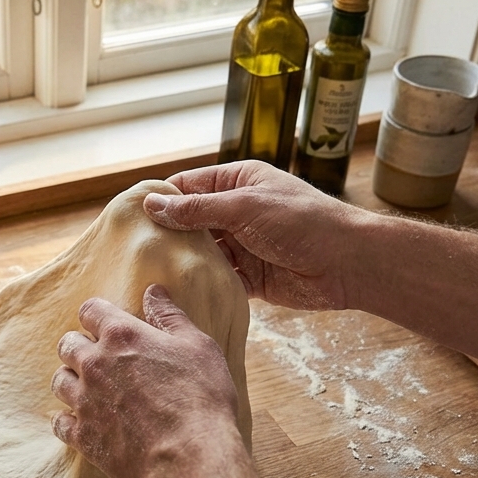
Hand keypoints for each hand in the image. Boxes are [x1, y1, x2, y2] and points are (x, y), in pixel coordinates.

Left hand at [51, 285, 241, 477]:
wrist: (189, 458)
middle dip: (79, 346)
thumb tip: (153, 291)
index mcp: (122, 336)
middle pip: (67, 344)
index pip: (90, 310)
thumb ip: (171, 317)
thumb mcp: (198, 347)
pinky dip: (68, 420)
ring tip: (90, 389)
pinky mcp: (83, 436)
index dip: (97, 315)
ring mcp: (84, 402)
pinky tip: (84, 423)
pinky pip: (59, 423)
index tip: (106, 325)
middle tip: (99, 358)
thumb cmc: (202, 399)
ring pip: (59, 381)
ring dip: (72, 380)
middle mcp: (95, 364)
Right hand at [144, 161, 375, 310]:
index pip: (187, 186)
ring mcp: (243, 246)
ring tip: (148, 275)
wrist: (348, 263)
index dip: (159, 199)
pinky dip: (201, 286)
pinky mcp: (250, 278)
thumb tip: (153, 204)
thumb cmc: (303, 222)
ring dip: (182, 263)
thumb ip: (197, 209)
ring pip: (201, 253)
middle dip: (166, 235)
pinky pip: (217, 280)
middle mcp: (237, 212)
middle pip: (190, 222)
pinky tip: (178, 294)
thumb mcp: (245, 207)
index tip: (128, 217)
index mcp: (237, 183)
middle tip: (132, 251)